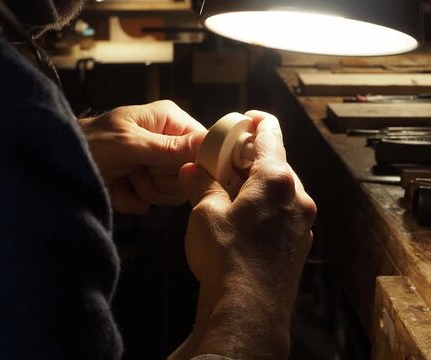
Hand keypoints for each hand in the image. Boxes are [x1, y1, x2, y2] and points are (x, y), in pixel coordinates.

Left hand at [79, 100, 205, 213]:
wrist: (60, 163)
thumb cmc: (90, 142)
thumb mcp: (129, 144)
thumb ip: (169, 147)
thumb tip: (208, 143)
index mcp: (169, 120)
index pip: (204, 144)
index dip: (194, 162)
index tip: (171, 168)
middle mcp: (166, 141)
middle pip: (189, 173)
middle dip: (160, 178)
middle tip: (137, 169)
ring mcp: (155, 165)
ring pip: (172, 192)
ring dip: (144, 190)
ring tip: (123, 176)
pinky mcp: (143, 185)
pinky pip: (152, 202)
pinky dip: (130, 199)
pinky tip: (115, 186)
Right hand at [171, 111, 316, 358]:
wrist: (248, 310)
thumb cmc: (226, 258)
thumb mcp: (204, 212)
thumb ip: (200, 184)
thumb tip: (192, 168)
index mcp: (275, 179)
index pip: (270, 135)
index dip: (257, 122)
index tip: (248, 117)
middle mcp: (298, 197)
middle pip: (276, 163)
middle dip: (251, 159)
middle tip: (226, 162)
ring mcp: (303, 223)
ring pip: (280, 190)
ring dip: (257, 185)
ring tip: (231, 194)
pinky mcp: (300, 244)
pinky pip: (284, 214)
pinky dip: (265, 208)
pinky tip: (244, 221)